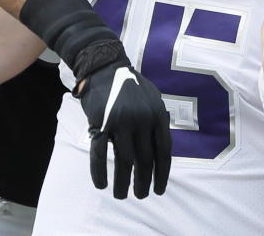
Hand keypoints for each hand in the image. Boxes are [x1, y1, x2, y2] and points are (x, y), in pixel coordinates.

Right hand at [74, 41, 171, 199]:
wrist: (104, 67)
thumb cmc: (130, 86)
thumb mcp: (152, 99)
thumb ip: (158, 122)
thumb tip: (162, 151)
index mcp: (157, 115)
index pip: (163, 152)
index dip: (161, 175)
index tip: (159, 190)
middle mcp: (142, 119)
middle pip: (145, 160)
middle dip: (143, 182)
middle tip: (140, 195)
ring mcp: (121, 121)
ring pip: (124, 161)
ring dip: (123, 183)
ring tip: (121, 195)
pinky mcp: (100, 123)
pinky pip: (100, 154)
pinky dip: (100, 172)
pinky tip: (102, 185)